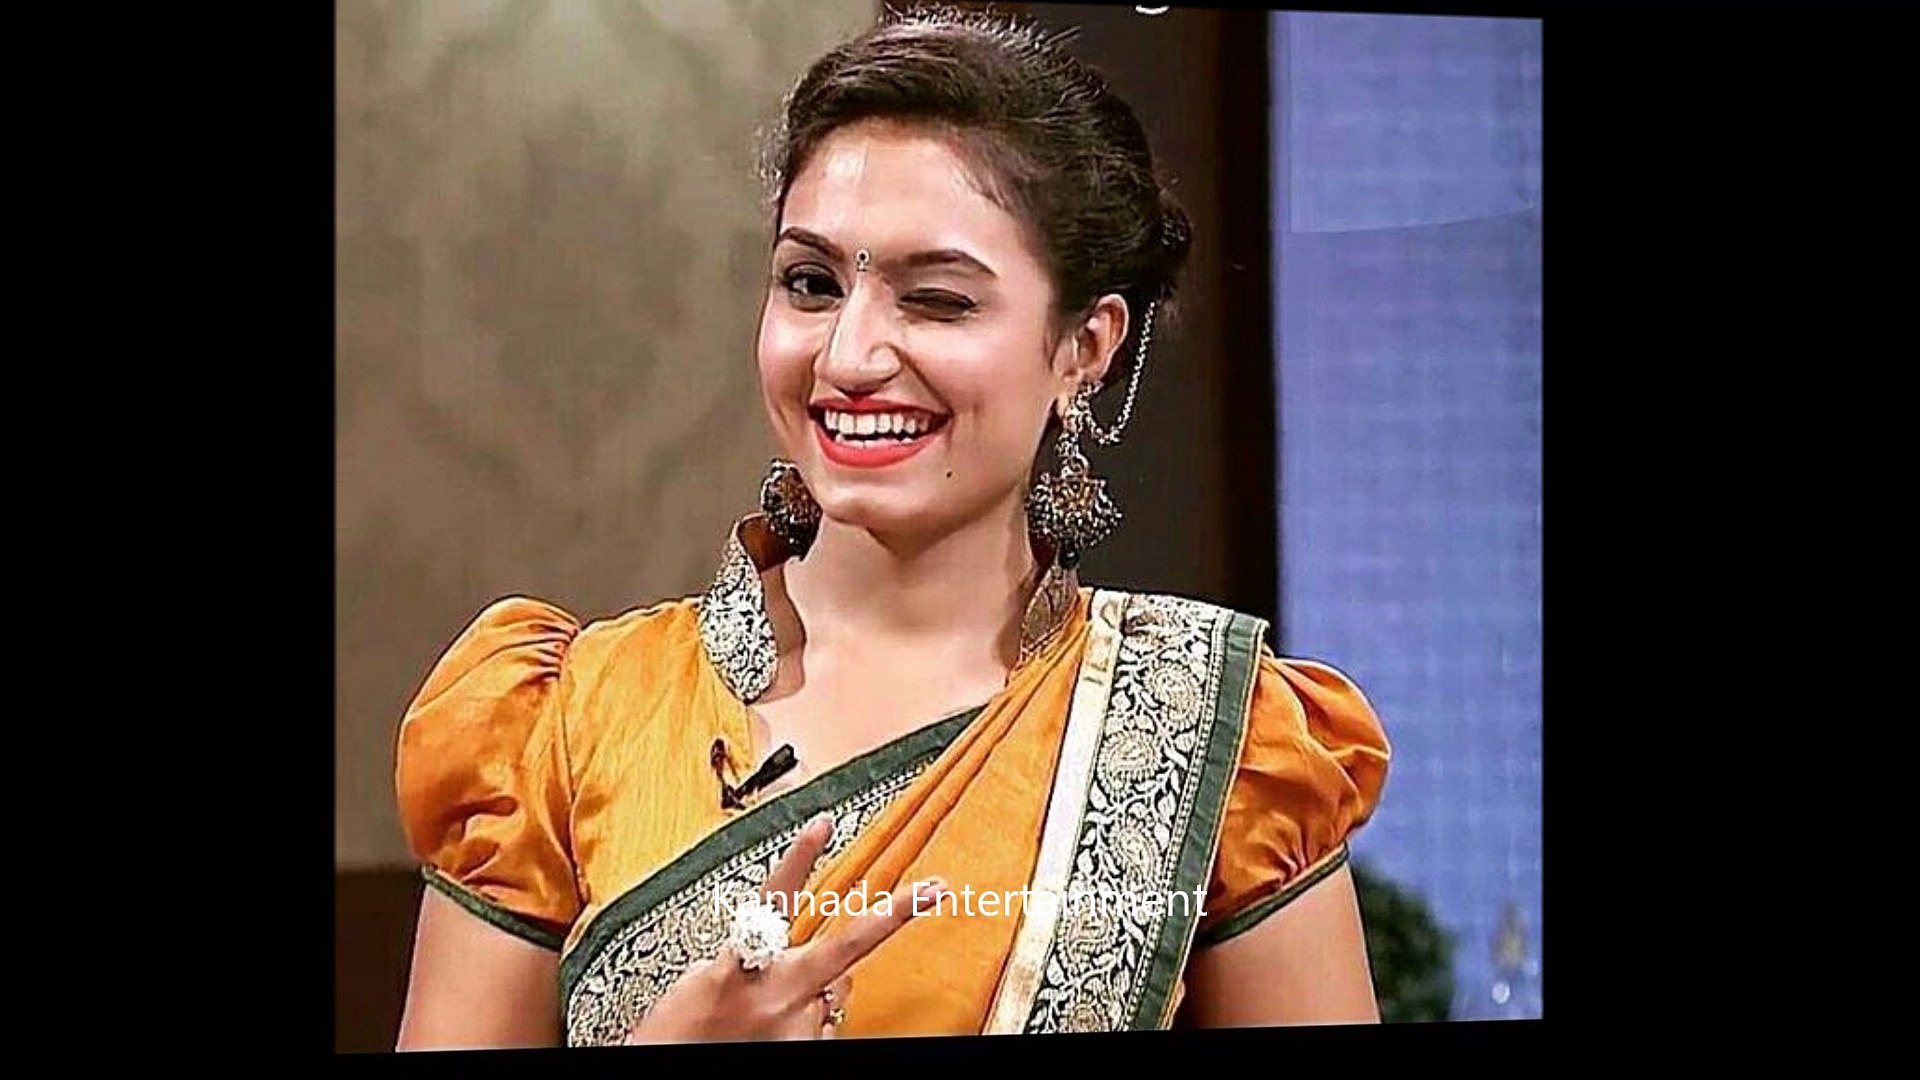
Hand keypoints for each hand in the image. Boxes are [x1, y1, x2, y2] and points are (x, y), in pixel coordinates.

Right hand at [624, 814, 947, 1042]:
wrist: (665, 1076)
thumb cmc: (677, 1037)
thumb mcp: (703, 985)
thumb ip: (749, 960)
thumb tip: (789, 955)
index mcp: (737, 970)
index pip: (774, 902)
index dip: (800, 859)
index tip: (824, 823)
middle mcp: (776, 997)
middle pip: (845, 946)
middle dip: (893, 916)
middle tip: (935, 890)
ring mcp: (797, 1028)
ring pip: (831, 993)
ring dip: (812, 993)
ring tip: (768, 1013)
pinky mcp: (805, 1052)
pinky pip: (821, 1026)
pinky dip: (806, 1024)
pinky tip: (775, 1033)